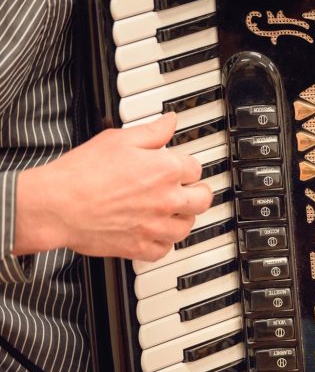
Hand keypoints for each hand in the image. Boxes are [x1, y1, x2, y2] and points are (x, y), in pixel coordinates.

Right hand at [15, 113, 213, 261]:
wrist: (56, 205)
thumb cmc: (81, 173)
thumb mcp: (118, 140)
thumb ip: (152, 132)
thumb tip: (170, 121)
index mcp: (165, 171)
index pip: (196, 168)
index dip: (188, 165)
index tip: (182, 166)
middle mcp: (166, 200)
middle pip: (202, 199)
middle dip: (198, 192)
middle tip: (192, 190)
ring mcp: (155, 227)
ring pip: (186, 227)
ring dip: (183, 218)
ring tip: (174, 211)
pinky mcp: (139, 247)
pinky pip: (164, 250)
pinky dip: (162, 243)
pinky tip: (155, 234)